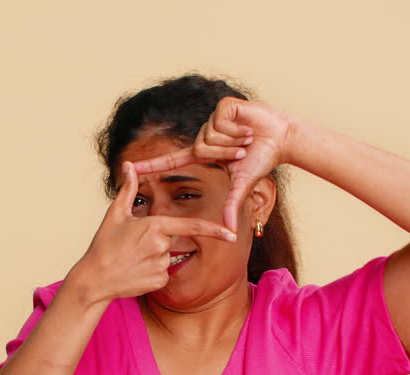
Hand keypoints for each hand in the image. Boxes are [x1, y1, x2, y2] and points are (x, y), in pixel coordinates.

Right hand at [72, 161, 237, 303]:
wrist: (95, 279)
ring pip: (167, 258)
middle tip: (131, 248)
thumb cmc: (104, 245)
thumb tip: (129, 165)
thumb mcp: (115, 215)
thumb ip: (128, 190)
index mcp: (155, 226)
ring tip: (131, 261)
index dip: (215, 230)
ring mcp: (161, 265)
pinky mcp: (160, 283)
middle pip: (171, 241)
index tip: (232, 233)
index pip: (192, 226)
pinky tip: (135, 274)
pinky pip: (163, 275)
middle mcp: (162, 246)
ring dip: (153, 259)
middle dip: (156, 243)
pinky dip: (152, 274)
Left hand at [128, 97, 295, 232]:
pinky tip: (247, 127)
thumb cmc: (261, 160)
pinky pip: (220, 123)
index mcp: (202, 154)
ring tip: (247, 139)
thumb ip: (230, 206)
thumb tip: (229, 232)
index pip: (169, 161)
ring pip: (210, 136)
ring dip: (233, 142)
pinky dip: (237, 130)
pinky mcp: (221, 107)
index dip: (149, 165)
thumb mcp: (242, 185)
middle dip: (225, 154)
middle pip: (199, 149)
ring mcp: (211, 121)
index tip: (128, 168)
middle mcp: (203, 137)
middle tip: (243, 153)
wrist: (281, 138)